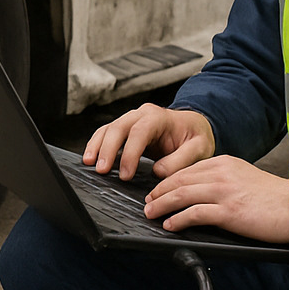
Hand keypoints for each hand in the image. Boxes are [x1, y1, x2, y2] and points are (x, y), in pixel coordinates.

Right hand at [83, 103, 215, 180]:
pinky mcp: (125, 129)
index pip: (139, 132)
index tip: (126, 175)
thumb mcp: (199, 148)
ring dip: (97, 146)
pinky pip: (106, 133)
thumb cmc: (195, 137)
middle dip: (108, 149)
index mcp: (159, 117)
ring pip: (108, 129)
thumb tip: (158, 171)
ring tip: (89, 164)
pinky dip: (96, 145)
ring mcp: (131, 120)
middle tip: (102, 170)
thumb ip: (182, 160)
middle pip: (118, 127)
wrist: (193, 127)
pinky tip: (90, 158)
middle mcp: (141, 115)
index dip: (130, 153)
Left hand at [143, 156, 288, 243]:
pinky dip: (178, 219)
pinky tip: (170, 225)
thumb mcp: (244, 177)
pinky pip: (195, 213)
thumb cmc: (273, 198)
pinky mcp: (228, 211)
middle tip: (147, 203)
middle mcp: (221, 173)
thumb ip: (223, 179)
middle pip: (179, 180)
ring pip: (181, 195)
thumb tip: (201, 192)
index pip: (187, 170)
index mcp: (224, 163)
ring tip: (151, 213)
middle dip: (158, 192)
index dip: (167, 181)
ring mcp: (224, 192)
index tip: (157, 190)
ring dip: (162, 205)